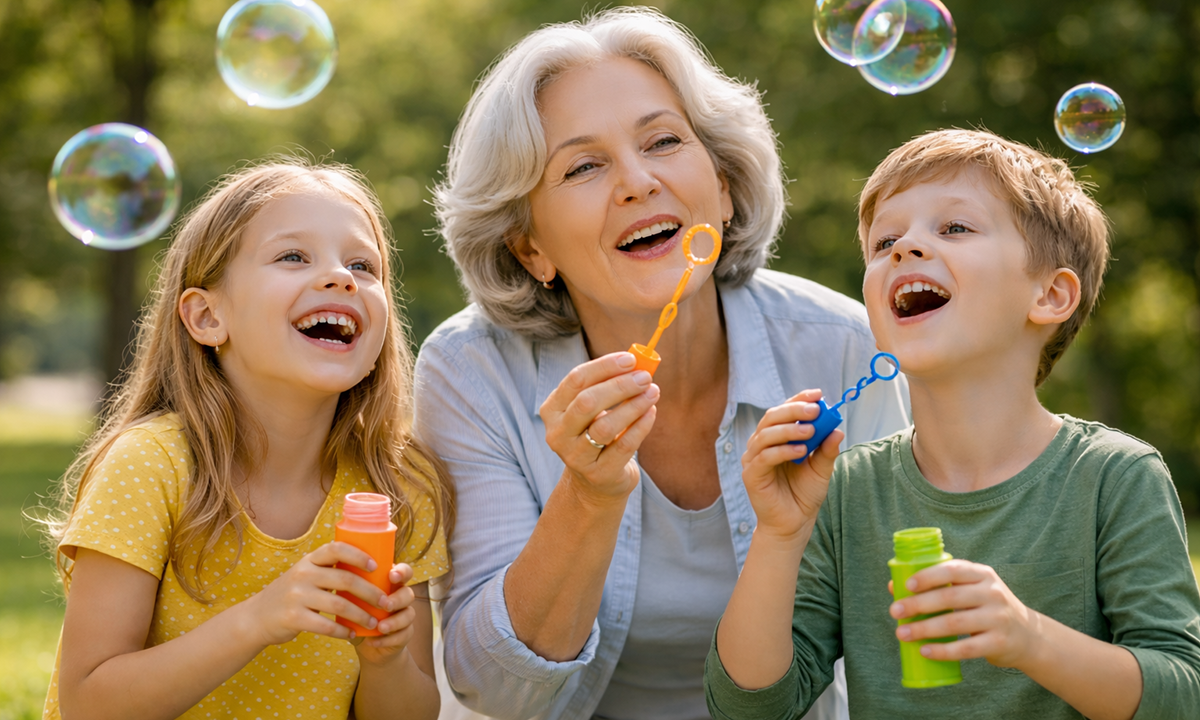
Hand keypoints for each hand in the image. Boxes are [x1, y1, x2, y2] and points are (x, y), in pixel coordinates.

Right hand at [243, 541, 389, 646]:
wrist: (256, 618)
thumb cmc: (291, 595)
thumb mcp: (305, 575)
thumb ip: (328, 571)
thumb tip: (369, 570)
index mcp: (309, 561)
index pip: (337, 548)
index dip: (359, 555)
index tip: (376, 566)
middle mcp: (303, 574)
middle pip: (346, 580)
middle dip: (370, 592)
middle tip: (385, 602)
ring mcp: (297, 596)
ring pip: (340, 605)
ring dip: (361, 615)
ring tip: (374, 622)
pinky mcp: (294, 618)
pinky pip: (326, 626)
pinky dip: (343, 631)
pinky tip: (352, 634)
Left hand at [356, 564, 419, 665]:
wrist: (364, 640)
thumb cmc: (356, 611)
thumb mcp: (351, 597)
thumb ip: (348, 585)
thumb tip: (331, 571)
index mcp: (390, 583)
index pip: (403, 572)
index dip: (402, 572)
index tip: (391, 575)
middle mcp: (400, 597)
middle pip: (408, 593)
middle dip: (398, 599)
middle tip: (386, 605)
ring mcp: (404, 615)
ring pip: (409, 615)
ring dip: (395, 621)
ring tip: (380, 628)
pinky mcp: (404, 634)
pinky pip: (403, 635)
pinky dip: (387, 639)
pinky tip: (372, 641)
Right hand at [539, 351, 658, 503]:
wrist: (596, 480)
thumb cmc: (596, 432)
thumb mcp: (594, 408)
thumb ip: (608, 384)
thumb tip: (637, 362)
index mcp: (552, 410)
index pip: (576, 380)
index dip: (604, 366)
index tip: (630, 359)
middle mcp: (558, 433)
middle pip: (587, 402)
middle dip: (619, 386)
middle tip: (645, 377)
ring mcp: (575, 457)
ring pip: (604, 426)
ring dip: (633, 405)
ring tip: (653, 392)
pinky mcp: (598, 474)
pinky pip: (623, 446)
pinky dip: (640, 426)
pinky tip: (651, 412)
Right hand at [740, 389, 842, 542]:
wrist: (794, 524)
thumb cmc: (804, 495)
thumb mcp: (821, 469)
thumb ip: (826, 450)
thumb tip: (837, 430)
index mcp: (776, 438)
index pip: (783, 411)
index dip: (798, 399)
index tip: (818, 394)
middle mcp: (761, 444)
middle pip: (771, 417)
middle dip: (794, 410)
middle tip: (814, 410)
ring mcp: (753, 459)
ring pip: (766, 434)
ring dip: (789, 429)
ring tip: (810, 431)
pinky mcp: (751, 474)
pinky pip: (764, 456)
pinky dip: (783, 450)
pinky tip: (801, 451)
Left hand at [890, 559, 1039, 668]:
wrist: (1028, 635)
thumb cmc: (986, 608)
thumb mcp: (970, 590)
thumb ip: (939, 586)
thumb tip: (893, 586)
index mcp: (982, 574)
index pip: (953, 570)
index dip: (928, 576)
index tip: (906, 585)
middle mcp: (992, 593)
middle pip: (950, 597)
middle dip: (918, 604)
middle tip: (894, 612)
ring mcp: (998, 618)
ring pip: (955, 623)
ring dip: (924, 629)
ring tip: (902, 633)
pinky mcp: (999, 643)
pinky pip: (966, 648)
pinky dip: (942, 651)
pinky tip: (924, 651)